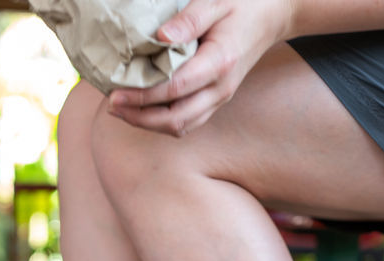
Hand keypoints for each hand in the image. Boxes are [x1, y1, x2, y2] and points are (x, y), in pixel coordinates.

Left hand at [107, 0, 294, 135]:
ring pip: (180, 126)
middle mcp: (221, 88)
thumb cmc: (242, 4)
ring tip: (120, 110)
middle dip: (140, 117)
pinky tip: (141, 111)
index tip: (115, 93)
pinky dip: (161, 122)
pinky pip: (187, 122)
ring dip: (148, 123)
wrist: (272, 16)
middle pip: (176, 118)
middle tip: (111, 105)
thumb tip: (160, 37)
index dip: (143, 95)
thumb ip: (189, 19)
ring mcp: (220, 98)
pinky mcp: (216, 101)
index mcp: (220, 62)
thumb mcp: (216, 1)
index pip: (176, 88)